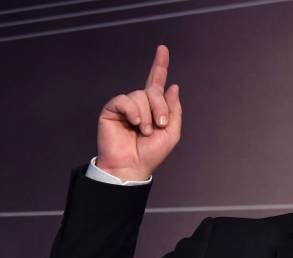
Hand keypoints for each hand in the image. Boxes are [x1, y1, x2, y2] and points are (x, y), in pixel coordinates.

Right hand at [96, 45, 181, 180]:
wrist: (132, 167)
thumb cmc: (151, 154)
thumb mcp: (171, 133)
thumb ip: (174, 110)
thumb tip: (173, 86)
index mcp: (153, 108)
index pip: (157, 83)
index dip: (160, 66)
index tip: (163, 49)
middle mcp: (139, 104)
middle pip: (153, 89)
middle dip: (160, 106)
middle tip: (160, 124)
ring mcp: (125, 106)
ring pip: (140, 95)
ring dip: (147, 114)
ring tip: (145, 131)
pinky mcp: (112, 109)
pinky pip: (124, 100)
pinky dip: (133, 111)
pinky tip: (134, 123)